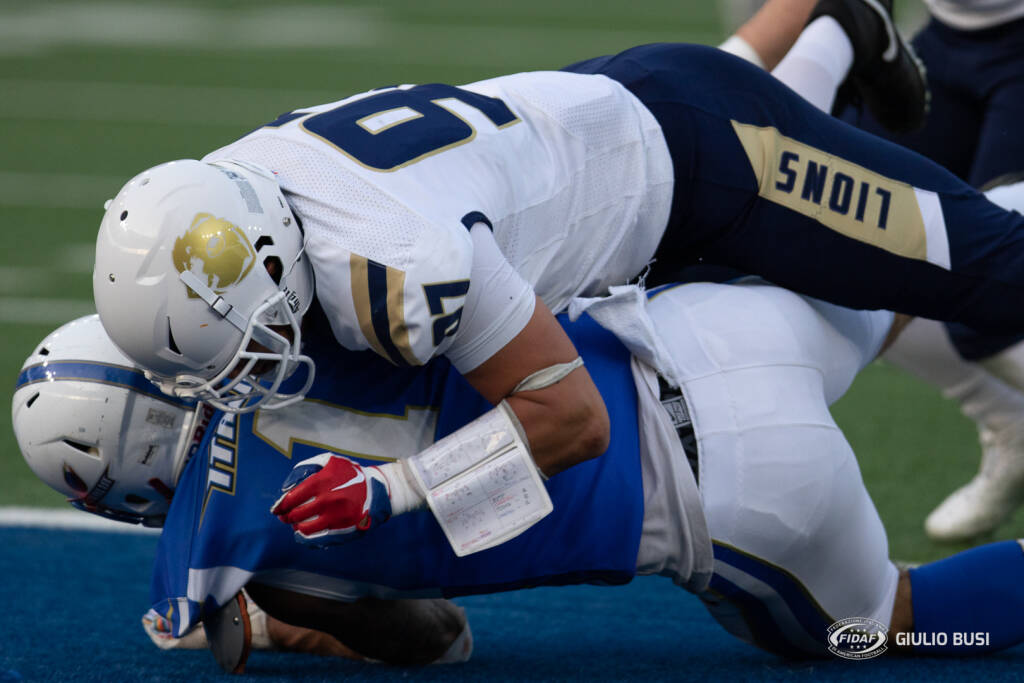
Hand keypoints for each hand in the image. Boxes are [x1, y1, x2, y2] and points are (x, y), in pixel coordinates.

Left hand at [271, 453, 392, 545]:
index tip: (277, 508)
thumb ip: (304, 469)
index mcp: (322, 482)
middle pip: (296, 515)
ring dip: (296, 527)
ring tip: (296, 523)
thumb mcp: (329, 461)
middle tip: (284, 516)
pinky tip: (302, 534)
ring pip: (305, 528)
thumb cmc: (349, 474)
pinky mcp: (343, 530)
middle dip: (286, 516)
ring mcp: (335, 517)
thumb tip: (286, 488)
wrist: (378, 489)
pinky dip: (305, 538)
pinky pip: (318, 539)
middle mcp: (327, 501)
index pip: (291, 498)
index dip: (280, 505)